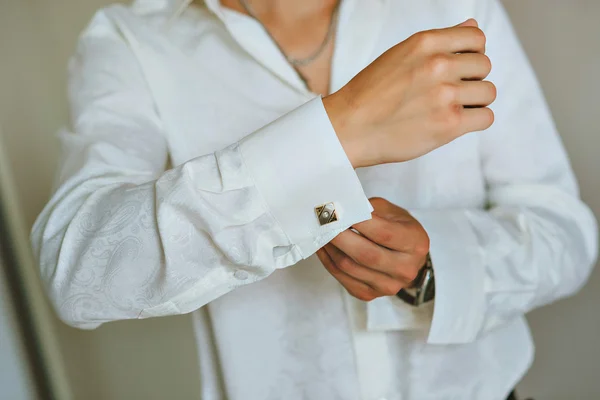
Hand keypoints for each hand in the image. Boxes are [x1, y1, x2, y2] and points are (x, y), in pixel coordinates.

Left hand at [316, 198, 429, 300]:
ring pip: (349, 267)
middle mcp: (405, 269)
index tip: (339, 210)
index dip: (359, 221)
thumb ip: (369, 209)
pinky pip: (341, 277)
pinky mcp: (369, 294)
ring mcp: (388, 286)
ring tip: (320, 231)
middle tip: (323, 221)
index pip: (384, 233)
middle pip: (365, 254)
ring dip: (330, 247)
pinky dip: (328, 260)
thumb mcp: (391, 212)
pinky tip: (324, 246)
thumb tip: (340, 209)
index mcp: (416, 244)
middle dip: (339, 236)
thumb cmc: (398, 228)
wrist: (405, 257)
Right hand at [323, 19, 495, 167]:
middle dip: (470, 80)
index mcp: (425, 43)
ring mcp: (445, 95)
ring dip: (473, 102)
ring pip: (488, 92)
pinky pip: (486, 117)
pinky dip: (474, 121)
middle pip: (484, 66)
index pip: (477, 39)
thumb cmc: (369, 95)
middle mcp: (438, 65)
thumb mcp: (400, 55)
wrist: (348, 128)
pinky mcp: (449, 124)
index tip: (457, 70)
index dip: (471, 55)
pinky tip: (453, 123)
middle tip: (446, 94)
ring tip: (447, 109)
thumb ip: (439, 42)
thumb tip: (473, 28)